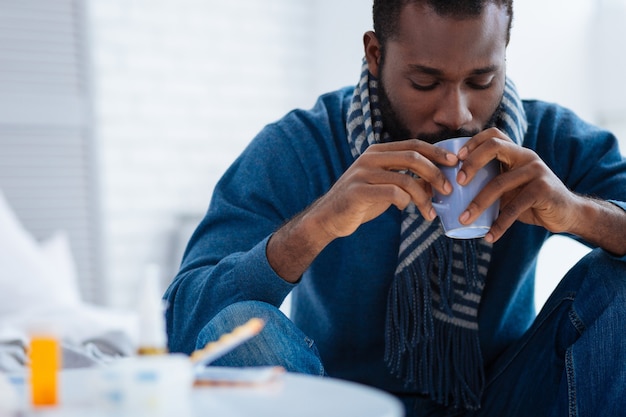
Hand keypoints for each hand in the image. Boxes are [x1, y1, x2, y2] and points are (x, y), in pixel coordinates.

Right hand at [311, 139, 457, 238]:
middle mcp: (370, 158)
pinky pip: (392, 194)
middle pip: (413, 158)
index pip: (414, 145)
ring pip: (405, 179)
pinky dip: (405, 202)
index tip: (454, 163)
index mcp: (378, 151)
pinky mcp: (358, 191)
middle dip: (435, 174)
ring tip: (429, 212)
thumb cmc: (362, 201)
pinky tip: (402, 209)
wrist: (330, 217)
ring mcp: (363, 174)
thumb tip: (436, 180)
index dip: (437, 152)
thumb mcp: (385, 184)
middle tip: (448, 190)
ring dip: (423, 197)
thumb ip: (406, 178)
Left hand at [455, 128, 579, 241]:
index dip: (472, 143)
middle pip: (494, 146)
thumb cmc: (530, 201)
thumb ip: (490, 183)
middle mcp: (526, 156)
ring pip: (499, 183)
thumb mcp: (509, 188)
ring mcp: (536, 171)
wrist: (567, 213)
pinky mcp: (543, 190)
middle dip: (472, 162)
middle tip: (457, 183)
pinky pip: (514, 207)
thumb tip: (452, 193)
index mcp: (516, 152)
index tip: (455, 159)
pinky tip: (489, 236)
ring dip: (478, 204)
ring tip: (464, 220)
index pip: (492, 135)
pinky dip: (499, 224)